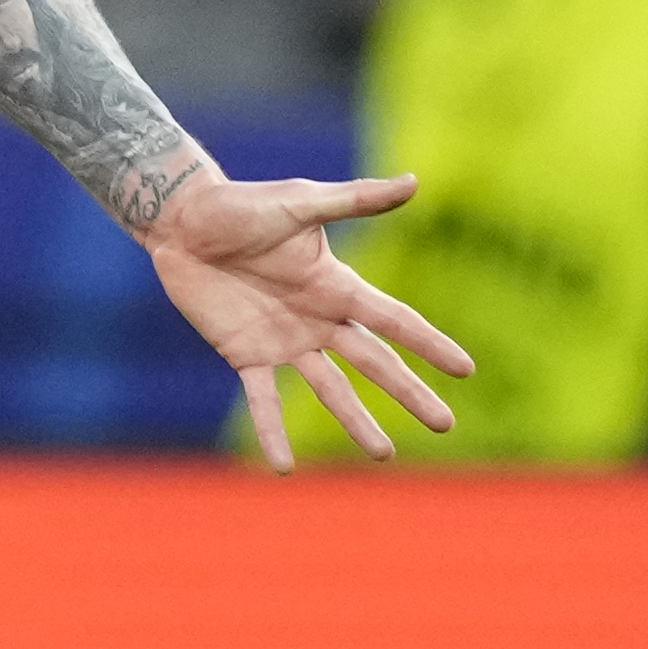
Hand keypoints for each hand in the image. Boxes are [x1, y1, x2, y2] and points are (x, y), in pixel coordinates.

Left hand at [142, 171, 473, 470]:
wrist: (181, 222)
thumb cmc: (240, 206)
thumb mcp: (299, 202)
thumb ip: (354, 199)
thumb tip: (414, 182)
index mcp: (336, 286)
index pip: (394, 320)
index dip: (429, 344)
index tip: (466, 370)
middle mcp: (318, 318)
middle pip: (374, 362)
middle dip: (409, 392)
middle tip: (444, 425)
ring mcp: (284, 340)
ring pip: (329, 389)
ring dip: (355, 421)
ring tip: (382, 455)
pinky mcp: (245, 354)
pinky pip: (263, 400)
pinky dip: (273, 431)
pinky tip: (284, 467)